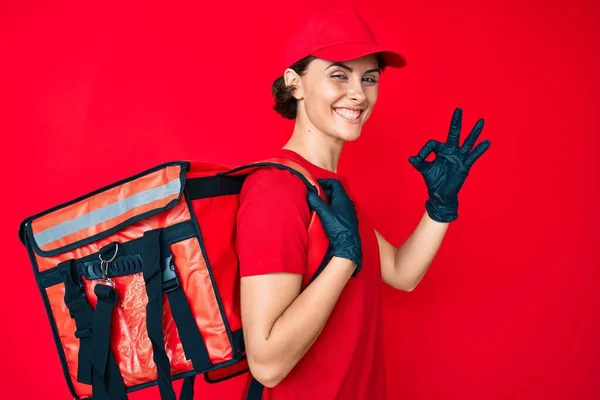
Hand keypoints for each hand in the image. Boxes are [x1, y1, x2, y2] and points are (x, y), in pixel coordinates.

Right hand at [306, 179, 361, 275]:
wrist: (347, 243)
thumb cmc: (337, 227)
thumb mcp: (324, 212)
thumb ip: (315, 201)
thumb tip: (308, 192)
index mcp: (343, 198)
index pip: (334, 183)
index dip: (324, 182)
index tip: (315, 184)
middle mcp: (348, 203)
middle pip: (335, 191)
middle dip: (324, 191)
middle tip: (314, 195)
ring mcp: (348, 211)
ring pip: (337, 201)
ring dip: (327, 200)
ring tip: (318, 204)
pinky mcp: (347, 219)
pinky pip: (338, 209)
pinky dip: (331, 208)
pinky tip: (325, 215)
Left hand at [409, 107, 490, 222]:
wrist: (440, 194)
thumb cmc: (433, 180)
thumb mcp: (425, 170)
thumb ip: (420, 163)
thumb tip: (412, 158)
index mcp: (440, 150)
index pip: (433, 143)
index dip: (425, 150)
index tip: (419, 159)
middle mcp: (451, 151)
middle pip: (454, 133)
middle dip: (456, 122)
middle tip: (458, 109)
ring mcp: (459, 157)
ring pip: (467, 142)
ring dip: (474, 132)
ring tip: (481, 121)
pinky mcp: (464, 165)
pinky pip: (472, 156)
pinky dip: (479, 150)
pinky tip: (486, 142)